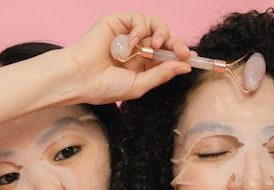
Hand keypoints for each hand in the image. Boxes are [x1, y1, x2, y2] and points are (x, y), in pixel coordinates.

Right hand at [67, 13, 190, 103]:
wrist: (81, 78)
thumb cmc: (105, 87)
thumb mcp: (139, 85)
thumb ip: (161, 75)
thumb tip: (184, 66)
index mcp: (143, 65)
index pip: (167, 56)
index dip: (180, 54)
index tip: (192, 57)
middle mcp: (138, 48)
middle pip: (165, 39)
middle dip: (176, 43)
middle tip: (182, 51)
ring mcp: (129, 35)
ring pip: (155, 25)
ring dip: (161, 33)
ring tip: (156, 44)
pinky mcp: (119, 22)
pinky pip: (139, 18)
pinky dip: (140, 28)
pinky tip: (133, 42)